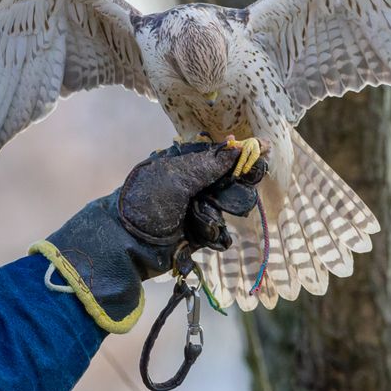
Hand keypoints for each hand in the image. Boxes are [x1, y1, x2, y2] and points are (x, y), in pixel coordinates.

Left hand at [31, 142, 266, 332]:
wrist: (126, 243)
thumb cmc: (146, 204)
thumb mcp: (177, 178)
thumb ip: (209, 165)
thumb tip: (237, 146)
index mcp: (186, 165)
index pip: (222, 155)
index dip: (242, 154)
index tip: (264, 149)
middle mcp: (194, 185)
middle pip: (232, 182)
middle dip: (232, 190)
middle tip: (221, 197)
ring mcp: (197, 210)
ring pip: (230, 208)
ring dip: (217, 215)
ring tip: (199, 220)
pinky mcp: (198, 235)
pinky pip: (221, 233)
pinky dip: (213, 235)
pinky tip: (199, 237)